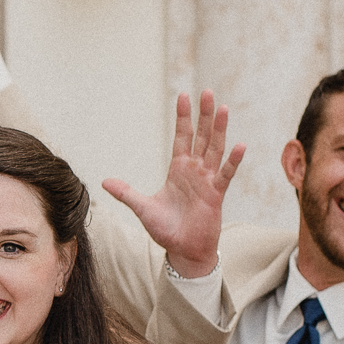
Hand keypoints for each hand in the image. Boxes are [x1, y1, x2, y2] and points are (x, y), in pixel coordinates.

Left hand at [101, 92, 245, 278]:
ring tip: (222, 108)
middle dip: (203, 115)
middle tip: (206, 92)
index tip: (184, 96)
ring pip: (215, 149)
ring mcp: (207, 181)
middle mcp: (194, 171)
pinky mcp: (216, 195)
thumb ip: (126, 193)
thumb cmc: (165, 229)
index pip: (182, 137)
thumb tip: (104, 181)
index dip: (182, 118)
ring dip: (219, 129)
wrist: (183, 251)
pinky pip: (226, 174)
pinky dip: (232, 161)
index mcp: (178, 170)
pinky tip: (240, 145)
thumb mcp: (142, 208)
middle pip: (200, 136)